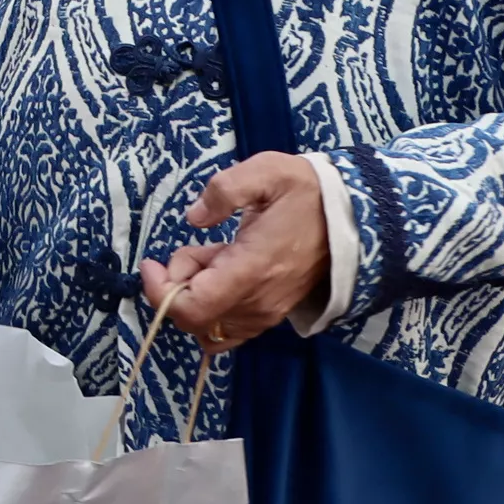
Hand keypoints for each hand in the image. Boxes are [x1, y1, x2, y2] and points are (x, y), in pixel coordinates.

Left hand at [137, 152, 335, 353]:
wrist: (352, 220)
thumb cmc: (307, 194)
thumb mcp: (266, 172)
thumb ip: (225, 190)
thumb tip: (195, 218)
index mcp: (251, 271)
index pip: (192, 308)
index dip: (160, 291)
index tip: (151, 263)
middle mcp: (257, 303)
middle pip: (193, 316)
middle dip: (178, 282)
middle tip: (198, 246)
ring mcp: (266, 314)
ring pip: (207, 324)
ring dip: (197, 293)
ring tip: (216, 255)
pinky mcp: (270, 316)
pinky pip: (227, 330)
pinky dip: (212, 309)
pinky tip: (223, 275)